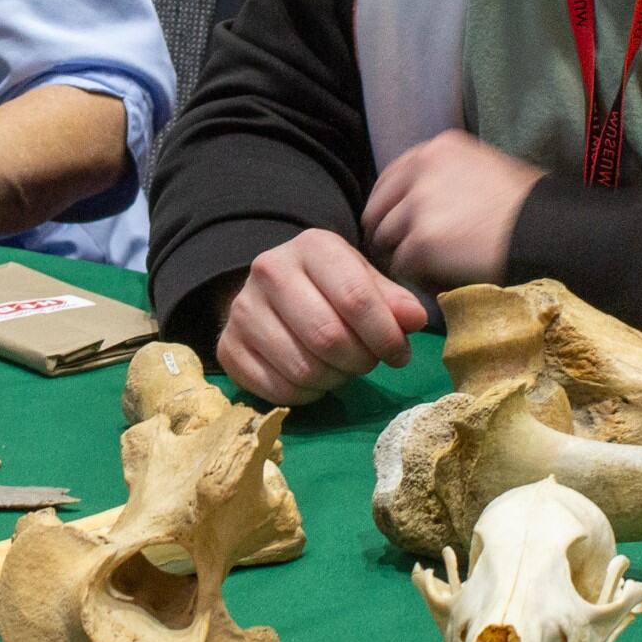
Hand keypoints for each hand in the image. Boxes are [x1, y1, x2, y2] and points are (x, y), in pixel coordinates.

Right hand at [217, 229, 430, 403]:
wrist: (273, 291)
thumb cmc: (330, 286)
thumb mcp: (365, 280)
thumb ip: (393, 300)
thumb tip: (414, 320)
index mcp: (312, 246)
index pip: (355, 297)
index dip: (385, 335)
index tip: (400, 354)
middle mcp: (269, 270)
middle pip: (328, 337)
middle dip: (360, 361)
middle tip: (368, 363)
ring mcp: (242, 310)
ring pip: (303, 369)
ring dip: (334, 380)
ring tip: (341, 369)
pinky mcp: (227, 347)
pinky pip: (276, 391)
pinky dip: (305, 395)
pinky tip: (314, 381)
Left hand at [361, 129, 541, 288]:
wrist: (549, 232)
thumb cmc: (530, 206)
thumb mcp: (487, 169)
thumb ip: (450, 176)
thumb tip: (424, 198)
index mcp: (439, 148)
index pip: (391, 177)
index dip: (391, 205)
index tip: (398, 224)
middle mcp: (422, 169)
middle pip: (379, 208)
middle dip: (386, 232)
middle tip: (401, 253)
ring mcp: (419, 205)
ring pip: (386, 238)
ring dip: (399, 256)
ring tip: (424, 269)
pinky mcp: (422, 242)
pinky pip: (401, 265)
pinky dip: (414, 277)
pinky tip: (436, 279)